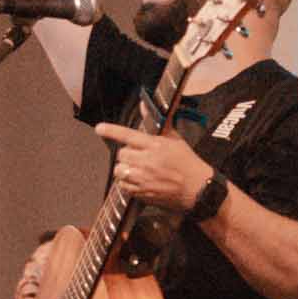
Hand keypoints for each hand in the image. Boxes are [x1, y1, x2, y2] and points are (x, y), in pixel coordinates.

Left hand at [94, 123, 212, 213]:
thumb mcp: (175, 139)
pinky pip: (123, 186)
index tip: (100, 128)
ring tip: (138, 168)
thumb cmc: (187, 163)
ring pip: (120, 170)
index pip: (128, 135)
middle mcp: (148, 162)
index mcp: (156, 146)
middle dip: (127, 153)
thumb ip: (158, 122)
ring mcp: (144, 179)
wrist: (198, 188)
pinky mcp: (143, 193)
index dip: (111, 131)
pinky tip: (139, 180)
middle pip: (121, 154)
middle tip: (139, 155)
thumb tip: (144, 105)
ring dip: (125, 168)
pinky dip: (127, 182)